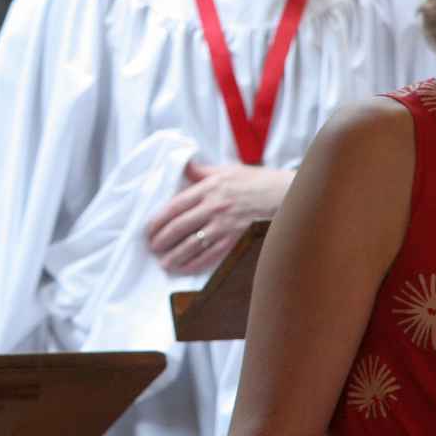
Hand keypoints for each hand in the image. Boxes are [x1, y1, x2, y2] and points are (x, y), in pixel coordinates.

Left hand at [146, 161, 293, 274]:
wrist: (287, 196)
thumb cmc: (258, 182)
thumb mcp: (229, 171)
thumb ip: (203, 172)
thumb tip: (184, 166)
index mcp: (209, 188)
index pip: (174, 206)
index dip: (157, 220)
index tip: (148, 229)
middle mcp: (213, 207)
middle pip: (178, 227)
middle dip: (161, 240)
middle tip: (152, 247)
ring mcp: (224, 226)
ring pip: (190, 245)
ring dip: (174, 256)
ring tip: (164, 262)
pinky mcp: (235, 241)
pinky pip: (209, 256)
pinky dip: (194, 264)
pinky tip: (184, 268)